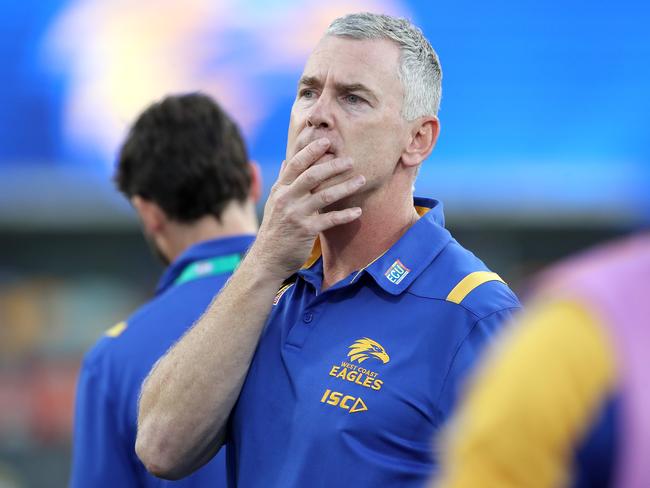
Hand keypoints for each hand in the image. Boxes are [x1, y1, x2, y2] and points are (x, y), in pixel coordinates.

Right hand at [250, 138, 365, 280]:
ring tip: (361, 180)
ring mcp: (296, 214)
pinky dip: (345, 215)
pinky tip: (358, 211)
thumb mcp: (274, 202)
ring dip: (345, 187)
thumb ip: (283, 182)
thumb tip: (287, 161)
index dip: (310, 150)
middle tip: (350, 160)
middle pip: (312, 175)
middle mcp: (287, 199)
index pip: (295, 163)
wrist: (267, 259)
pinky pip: (330, 220)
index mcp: (280, 189)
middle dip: (332, 165)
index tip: (326, 140)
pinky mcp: (306, 231)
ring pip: (324, 196)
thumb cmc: (275, 229)